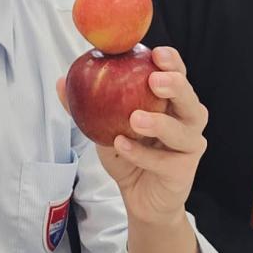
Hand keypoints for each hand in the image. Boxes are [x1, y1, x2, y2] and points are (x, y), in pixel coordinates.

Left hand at [77, 47, 208, 225]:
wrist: (140, 198)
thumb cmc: (129, 155)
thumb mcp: (103, 127)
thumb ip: (86, 106)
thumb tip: (61, 81)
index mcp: (170, 102)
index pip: (178, 75)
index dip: (171, 63)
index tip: (156, 53)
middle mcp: (186, 120)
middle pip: (191, 99)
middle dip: (176, 85)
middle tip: (154, 80)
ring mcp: (188, 146)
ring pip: (183, 130)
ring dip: (159, 123)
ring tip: (135, 118)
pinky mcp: (184, 171)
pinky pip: (164, 161)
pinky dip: (142, 154)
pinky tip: (122, 145)